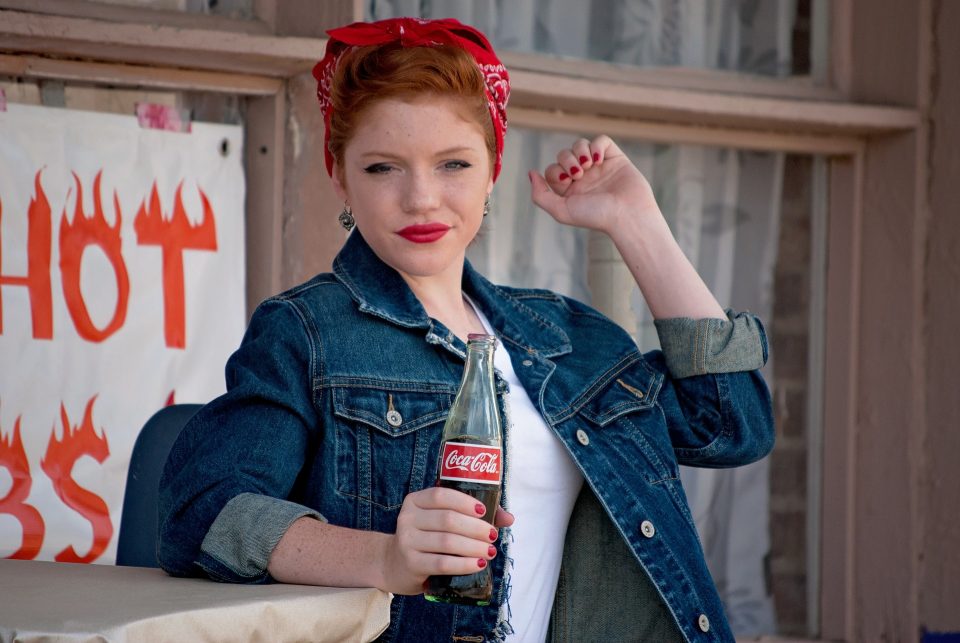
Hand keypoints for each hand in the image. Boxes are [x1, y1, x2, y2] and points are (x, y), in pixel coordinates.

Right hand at [379, 487, 514, 594]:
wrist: (395, 564)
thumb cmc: (427, 537)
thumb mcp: (441, 520)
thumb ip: (474, 515)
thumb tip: (509, 518)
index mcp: (416, 500)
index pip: (441, 495)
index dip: (465, 502)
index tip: (484, 511)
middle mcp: (408, 518)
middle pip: (447, 519)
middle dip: (475, 528)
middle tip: (492, 536)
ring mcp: (407, 541)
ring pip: (446, 542)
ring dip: (473, 547)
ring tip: (489, 551)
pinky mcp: (411, 564)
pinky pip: (442, 563)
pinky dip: (464, 564)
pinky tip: (478, 564)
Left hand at [528, 135, 661, 236]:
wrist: (627, 214)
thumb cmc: (595, 216)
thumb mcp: (561, 210)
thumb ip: (540, 195)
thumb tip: (531, 173)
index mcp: (569, 190)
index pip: (553, 170)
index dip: (556, 171)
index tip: (567, 181)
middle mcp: (583, 178)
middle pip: (564, 154)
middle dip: (567, 159)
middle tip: (578, 173)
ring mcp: (599, 167)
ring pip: (581, 144)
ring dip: (580, 151)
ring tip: (589, 165)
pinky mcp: (616, 158)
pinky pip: (601, 141)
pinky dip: (597, 145)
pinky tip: (599, 159)